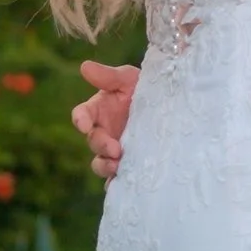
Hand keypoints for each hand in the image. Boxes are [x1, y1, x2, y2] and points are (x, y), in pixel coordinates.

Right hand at [70, 60, 137, 178]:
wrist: (169, 106)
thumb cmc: (143, 88)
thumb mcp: (128, 78)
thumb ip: (108, 76)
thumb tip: (84, 66)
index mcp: (98, 110)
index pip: (82, 115)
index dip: (81, 119)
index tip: (84, 124)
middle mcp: (103, 131)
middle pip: (93, 141)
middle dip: (101, 146)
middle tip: (115, 149)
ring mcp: (114, 149)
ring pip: (100, 163)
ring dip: (105, 166)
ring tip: (117, 166)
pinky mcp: (126, 164)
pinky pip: (116, 178)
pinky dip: (115, 183)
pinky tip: (123, 184)